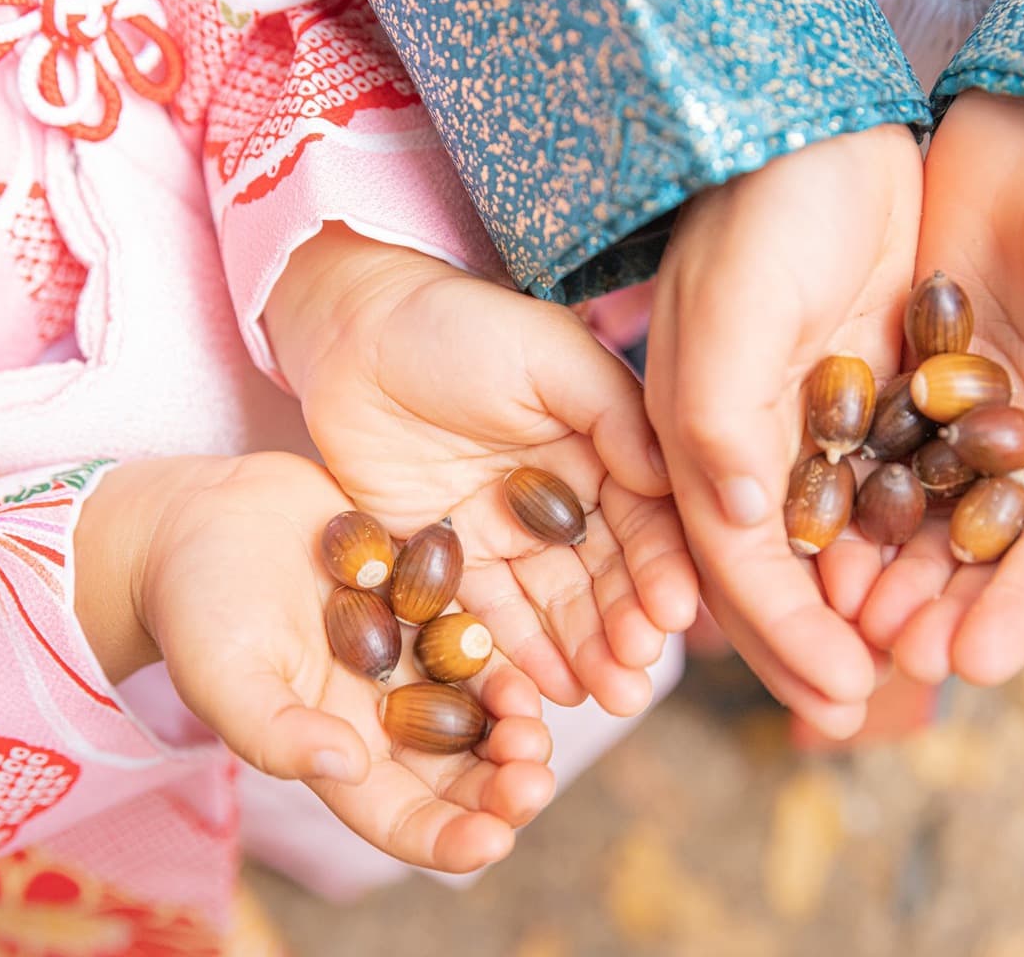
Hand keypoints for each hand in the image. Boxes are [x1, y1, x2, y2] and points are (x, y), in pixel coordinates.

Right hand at [79, 453, 556, 873]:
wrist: (207, 516)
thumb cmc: (197, 606)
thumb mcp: (224, 673)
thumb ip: (275, 731)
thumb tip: (347, 766)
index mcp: (336, 748)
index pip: (401, 817)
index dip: (450, 839)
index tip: (493, 840)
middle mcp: (385, 712)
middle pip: (460, 772)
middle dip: (503, 788)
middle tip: (534, 780)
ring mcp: (412, 657)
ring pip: (483, 709)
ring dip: (516, 726)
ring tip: (532, 725)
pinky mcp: (430, 600)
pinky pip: (484, 638)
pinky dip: (508, 658)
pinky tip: (524, 662)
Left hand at [264, 227, 697, 716]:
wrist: (352, 328)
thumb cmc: (458, 323)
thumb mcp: (550, 354)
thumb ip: (615, 412)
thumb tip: (670, 479)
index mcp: (601, 448)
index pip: (643, 518)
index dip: (659, 567)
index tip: (671, 615)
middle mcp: (563, 498)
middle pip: (604, 574)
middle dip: (625, 627)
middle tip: (638, 677)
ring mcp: (505, 532)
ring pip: (554, 604)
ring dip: (584, 653)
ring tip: (609, 698)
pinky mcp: (449, 556)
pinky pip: (488, 614)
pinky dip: (519, 654)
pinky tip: (549, 691)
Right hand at [646, 127, 924, 736]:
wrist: (822, 133)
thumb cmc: (759, 213)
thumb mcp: (728, 313)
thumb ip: (715, 422)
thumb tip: (738, 524)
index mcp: (699, 441)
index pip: (736, 563)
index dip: (782, 635)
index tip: (838, 693)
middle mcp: (752, 446)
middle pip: (783, 571)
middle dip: (818, 645)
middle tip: (866, 712)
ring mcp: (812, 426)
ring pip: (838, 543)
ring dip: (870, 608)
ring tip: (914, 669)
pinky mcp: (870, 398)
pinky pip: (890, 489)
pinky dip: (910, 541)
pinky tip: (943, 582)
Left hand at [849, 92, 1023, 684]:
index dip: (1015, 610)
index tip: (972, 662)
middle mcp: (1015, 452)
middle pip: (968, 551)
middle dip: (929, 604)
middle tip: (884, 652)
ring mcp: (949, 416)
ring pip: (907, 509)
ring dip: (874, 563)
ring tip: (837, 610)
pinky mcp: (894, 373)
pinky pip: (863, 441)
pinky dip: (839, 486)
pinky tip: (805, 528)